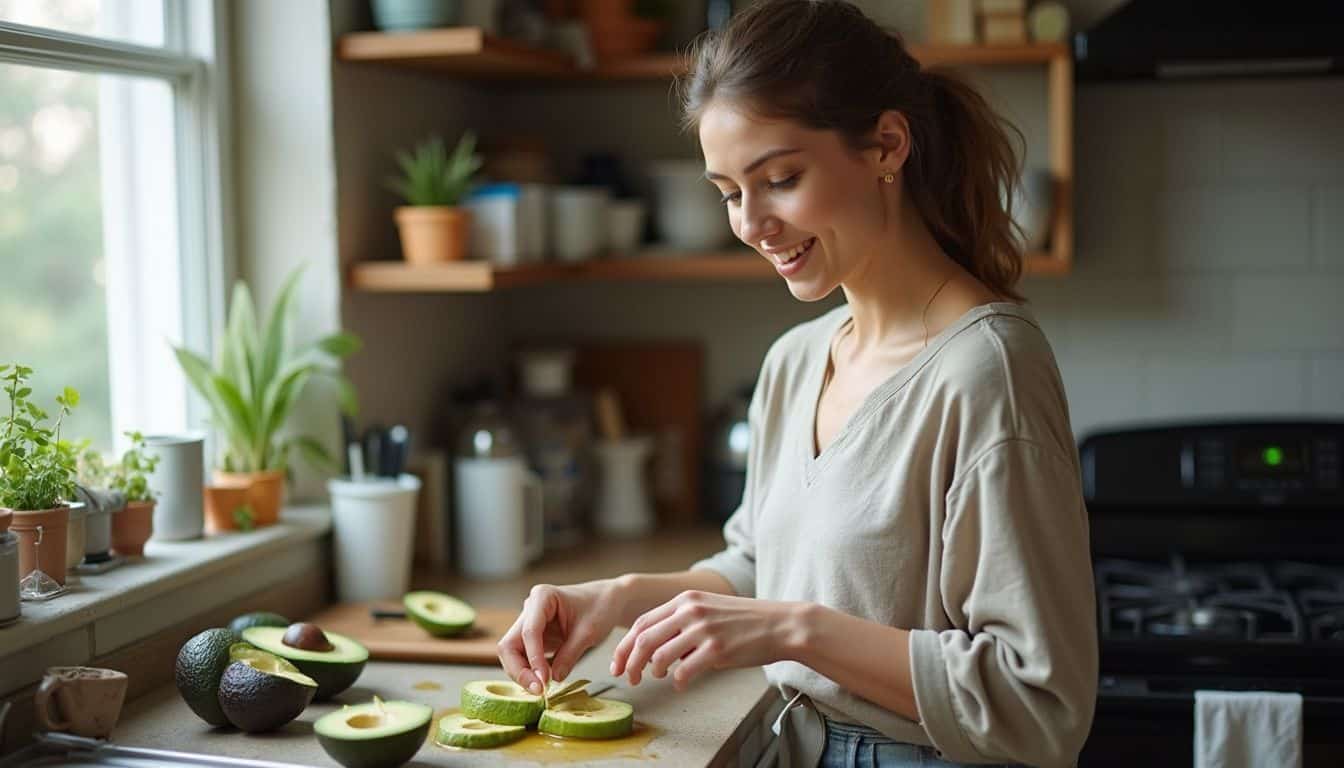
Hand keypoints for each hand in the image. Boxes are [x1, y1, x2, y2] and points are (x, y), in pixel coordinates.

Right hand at [497, 579, 626, 693]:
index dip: (534, 658)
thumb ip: (570, 655)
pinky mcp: (533, 637)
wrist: (606, 601)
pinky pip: (523, 657)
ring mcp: (529, 623)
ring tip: (541, 689)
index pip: (529, 632)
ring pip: (512, 653)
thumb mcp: (589, 633)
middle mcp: (530, 609)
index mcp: (542, 597)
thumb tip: (554, 679)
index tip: (544, 679)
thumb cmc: (600, 608)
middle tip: (537, 690)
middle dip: (519, 670)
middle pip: (510, 644)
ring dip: (522, 673)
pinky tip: (541, 684)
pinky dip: (529, 672)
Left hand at [610, 590, 804, 690]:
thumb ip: (680, 623)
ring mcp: (704, 629)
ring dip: (654, 672)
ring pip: (660, 656)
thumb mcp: (708, 610)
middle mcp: (691, 610)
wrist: (779, 624)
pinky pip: (684, 671)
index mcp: (685, 599)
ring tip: (660, 677)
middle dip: (630, 662)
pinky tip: (681, 684)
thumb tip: (654, 650)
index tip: (618, 662)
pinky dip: (677, 681)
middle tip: (629, 677)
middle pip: (645, 639)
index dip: (625, 645)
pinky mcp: (717, 649)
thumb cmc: (743, 621)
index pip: (642, 622)